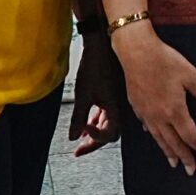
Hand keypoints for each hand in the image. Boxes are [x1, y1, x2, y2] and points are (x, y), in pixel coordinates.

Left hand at [67, 36, 123, 155]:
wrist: (101, 43)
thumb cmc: (94, 66)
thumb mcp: (82, 95)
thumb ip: (78, 119)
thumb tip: (74, 137)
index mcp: (117, 108)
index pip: (109, 136)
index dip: (95, 139)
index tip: (81, 135)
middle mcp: (122, 106)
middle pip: (110, 133)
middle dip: (94, 142)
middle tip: (79, 151)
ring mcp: (118, 100)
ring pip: (109, 123)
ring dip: (95, 131)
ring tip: (81, 138)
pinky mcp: (114, 94)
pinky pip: (108, 113)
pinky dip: (98, 120)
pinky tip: (88, 122)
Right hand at [113, 23, 195, 174]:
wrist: (136, 52)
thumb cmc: (165, 61)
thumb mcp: (191, 75)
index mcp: (174, 110)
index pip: (190, 135)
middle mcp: (159, 116)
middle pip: (174, 142)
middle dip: (184, 157)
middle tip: (191, 171)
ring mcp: (146, 113)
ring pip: (159, 138)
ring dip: (168, 152)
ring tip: (173, 163)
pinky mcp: (137, 106)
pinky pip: (148, 127)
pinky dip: (155, 136)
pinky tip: (156, 137)